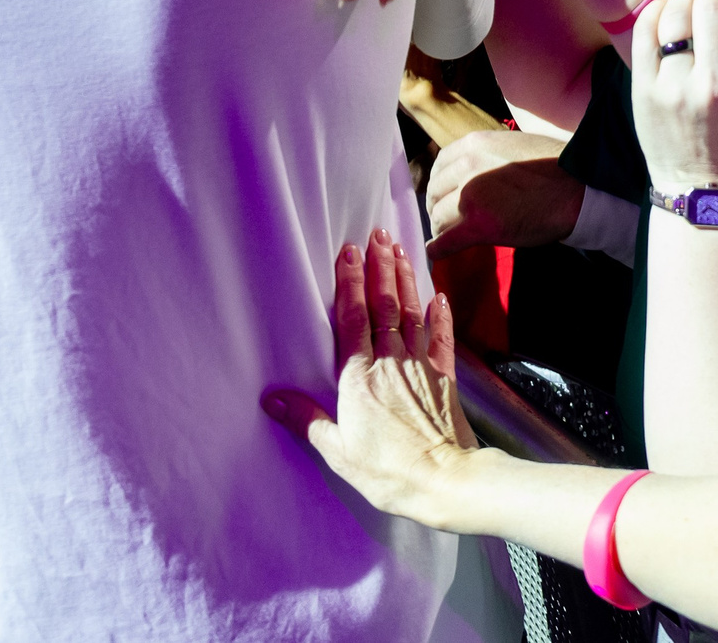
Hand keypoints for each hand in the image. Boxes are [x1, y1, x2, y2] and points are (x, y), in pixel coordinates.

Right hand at [262, 230, 475, 522]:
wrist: (445, 480)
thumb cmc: (389, 470)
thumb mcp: (337, 451)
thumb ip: (306, 419)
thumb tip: (271, 398)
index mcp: (360, 377)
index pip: (353, 318)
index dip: (350, 283)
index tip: (348, 252)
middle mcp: (392, 362)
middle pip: (385, 305)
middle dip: (380, 268)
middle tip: (376, 236)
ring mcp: (421, 368)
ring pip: (412, 313)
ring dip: (405, 280)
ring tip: (400, 250)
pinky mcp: (445, 380)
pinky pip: (442, 340)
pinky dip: (441, 316)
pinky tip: (440, 296)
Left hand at [426, 130, 582, 257]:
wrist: (575, 190)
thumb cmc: (553, 168)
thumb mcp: (511, 145)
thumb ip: (485, 154)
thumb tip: (469, 169)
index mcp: (474, 144)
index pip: (440, 166)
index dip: (441, 184)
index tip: (444, 195)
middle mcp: (466, 166)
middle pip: (435, 192)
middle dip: (439, 206)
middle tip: (448, 218)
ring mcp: (470, 196)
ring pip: (439, 217)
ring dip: (443, 228)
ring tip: (451, 235)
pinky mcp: (478, 226)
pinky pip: (445, 241)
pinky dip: (438, 249)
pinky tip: (438, 252)